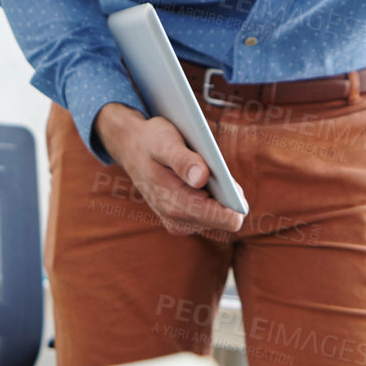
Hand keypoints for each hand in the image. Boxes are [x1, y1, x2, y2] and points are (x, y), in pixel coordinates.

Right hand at [93, 103, 244, 235]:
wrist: (131, 147)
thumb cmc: (151, 141)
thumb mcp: (165, 142)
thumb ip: (183, 161)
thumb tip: (202, 177)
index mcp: (176, 206)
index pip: (227, 219)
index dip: (234, 199)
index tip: (226, 178)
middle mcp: (178, 222)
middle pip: (227, 218)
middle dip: (225, 194)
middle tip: (208, 167)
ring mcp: (180, 224)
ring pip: (220, 216)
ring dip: (217, 193)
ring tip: (198, 170)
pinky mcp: (183, 220)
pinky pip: (211, 213)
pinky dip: (210, 195)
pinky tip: (195, 177)